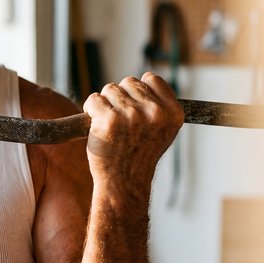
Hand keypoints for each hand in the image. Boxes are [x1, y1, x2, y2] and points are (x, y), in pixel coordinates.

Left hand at [82, 72, 183, 190]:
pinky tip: (98, 127)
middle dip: (121, 98)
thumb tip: (146, 80)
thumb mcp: (163, 131)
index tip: (136, 108)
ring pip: (109, 89)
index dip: (140, 91)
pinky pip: (94, 99)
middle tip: (122, 122)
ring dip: (105, 105)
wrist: (123, 182)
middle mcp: (155, 112)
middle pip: (129, 82)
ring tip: (111, 127)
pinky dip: (90, 110)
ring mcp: (132, 115)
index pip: (152, 79)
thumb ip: (159, 105)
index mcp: (173, 113)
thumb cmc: (139, 155)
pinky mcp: (109, 119)